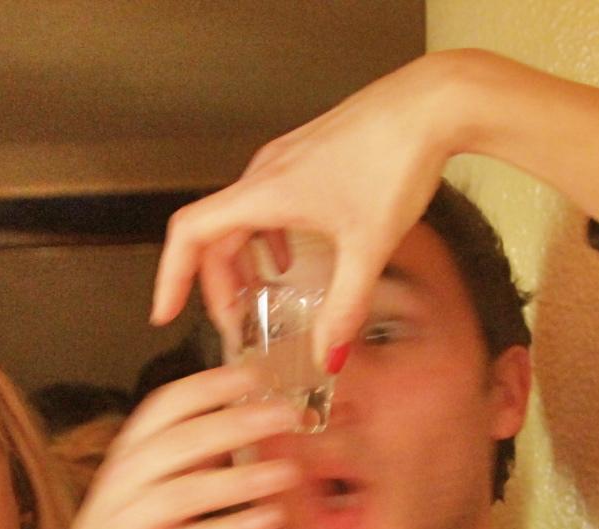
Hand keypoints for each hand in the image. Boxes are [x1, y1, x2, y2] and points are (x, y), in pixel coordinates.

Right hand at [39, 365, 299, 528]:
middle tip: (285, 414)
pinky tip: (268, 519)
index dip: (210, 385)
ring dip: (242, 479)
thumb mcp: (147, 483)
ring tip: (287, 472)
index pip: (167, 403)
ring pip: (189, 490)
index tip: (254, 373)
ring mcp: (132, 518)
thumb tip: (237, 421)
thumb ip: (188, 454)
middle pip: (183, 440)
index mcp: (130, 451)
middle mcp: (126, 478)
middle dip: (237, 422)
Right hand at [152, 53, 464, 366]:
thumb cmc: (397, 158)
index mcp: (264, 192)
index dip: (171, 277)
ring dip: (240, 261)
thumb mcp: (368, 247)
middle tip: (232, 324)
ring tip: (257, 299)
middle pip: (213, 234)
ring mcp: (284, 161)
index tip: (165, 312)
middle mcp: (264, 173)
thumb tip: (328, 354)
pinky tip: (290, 259)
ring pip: (240, 218)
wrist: (433, 104)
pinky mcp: (307, 157)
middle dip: (216, 285)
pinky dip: (266, 238)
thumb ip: (344, 306)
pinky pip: (266, 203)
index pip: (190, 234)